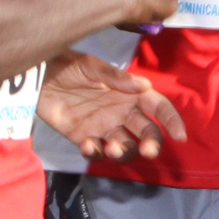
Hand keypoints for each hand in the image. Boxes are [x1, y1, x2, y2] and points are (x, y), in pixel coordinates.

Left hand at [38, 49, 185, 159]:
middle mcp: (122, 112)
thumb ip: (116, 78)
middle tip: (148, 151)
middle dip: (152, 144)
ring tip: (114, 148)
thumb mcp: (91, 66)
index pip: (158, 107)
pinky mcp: (84, 138)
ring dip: (125, 151)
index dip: (171, 120)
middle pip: (147, 132)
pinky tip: (88, 145)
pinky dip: (96, 152)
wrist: (39, 77)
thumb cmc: (68, 66)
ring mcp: (104, 127)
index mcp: (129, 93)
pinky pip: (97, 151)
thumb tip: (144, 86)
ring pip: (126, 146)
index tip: (180, 135)